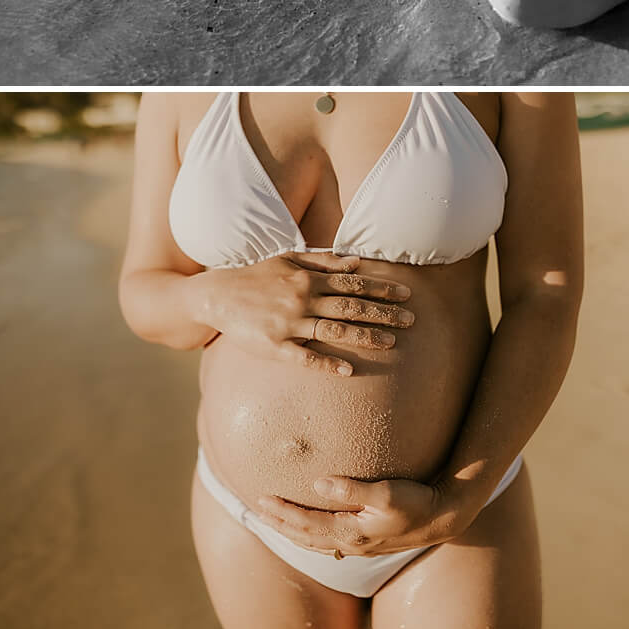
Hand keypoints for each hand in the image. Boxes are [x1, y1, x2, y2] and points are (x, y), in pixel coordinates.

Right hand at [199, 251, 413, 374]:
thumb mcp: (290, 259)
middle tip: (411, 319)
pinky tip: (348, 369)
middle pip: (351, 306)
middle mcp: (303, 299)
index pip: (354, 283)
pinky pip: (305, 356)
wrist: (217, 294)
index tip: (406, 294)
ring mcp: (289, 324)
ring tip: (392, 343)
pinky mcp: (274, 346)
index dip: (382, 287)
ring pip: (334, 330)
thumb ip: (324, 261)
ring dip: (365, 336)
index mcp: (309, 278)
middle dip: (384, 312)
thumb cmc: (258, 275)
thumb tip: (358, 262)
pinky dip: (327, 362)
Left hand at [253, 474, 465, 557]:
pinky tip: (305, 528)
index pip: (306, 523)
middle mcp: (349, 543)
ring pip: (312, 542)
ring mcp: (356, 545)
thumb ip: (352, 489)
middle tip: (255, 510)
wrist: (440, 517)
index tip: (261, 498)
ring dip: (290, 530)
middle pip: (303, 536)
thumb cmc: (415, 501)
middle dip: (278, 523)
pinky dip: (307, 534)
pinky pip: (325, 541)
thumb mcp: (386, 493)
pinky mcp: (364, 541)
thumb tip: (319, 483)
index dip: (282, 512)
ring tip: (272, 519)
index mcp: (350, 532)